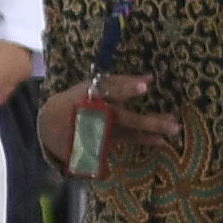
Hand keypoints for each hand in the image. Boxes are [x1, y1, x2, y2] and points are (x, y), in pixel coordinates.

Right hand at [37, 73, 180, 174]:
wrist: (50, 127)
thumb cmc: (75, 100)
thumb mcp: (90, 86)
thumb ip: (118, 82)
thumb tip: (150, 78)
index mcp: (89, 95)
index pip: (109, 90)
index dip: (126, 88)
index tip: (146, 87)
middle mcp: (95, 115)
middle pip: (123, 117)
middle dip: (147, 121)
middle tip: (172, 121)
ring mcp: (99, 132)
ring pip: (128, 132)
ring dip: (149, 132)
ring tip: (172, 130)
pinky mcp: (101, 144)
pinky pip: (125, 141)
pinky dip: (142, 141)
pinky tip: (159, 141)